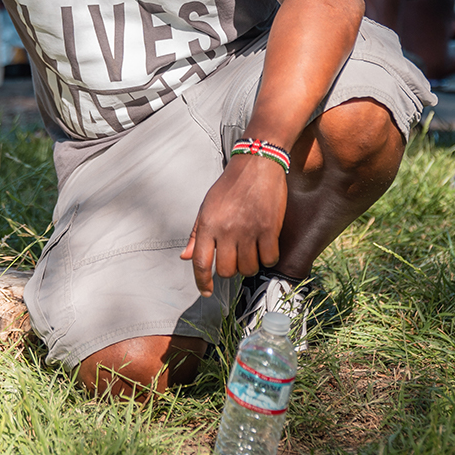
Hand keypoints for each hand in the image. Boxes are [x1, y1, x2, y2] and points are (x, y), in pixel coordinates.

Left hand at [181, 154, 287, 296]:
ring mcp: (248, 230)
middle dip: (230, 269)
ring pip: (248, 268)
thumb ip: (196, 234)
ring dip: (250, 265)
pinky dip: (268, 258)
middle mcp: (226, 230)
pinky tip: (266, 248)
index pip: (200, 262)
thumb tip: (185, 257)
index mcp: (208, 224)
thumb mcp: (207, 206)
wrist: (257, 163)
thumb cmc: (230, 185)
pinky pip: (269, 259)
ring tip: (251, 251)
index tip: (206, 292)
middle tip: (236, 257)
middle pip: (226, 271)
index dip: (202, 282)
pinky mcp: (269, 228)